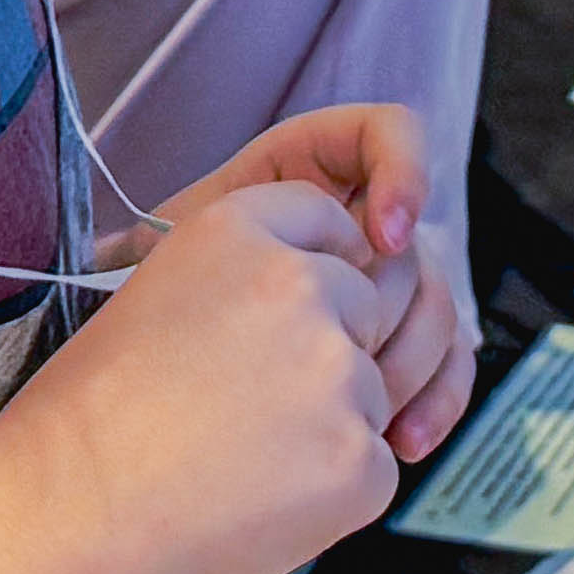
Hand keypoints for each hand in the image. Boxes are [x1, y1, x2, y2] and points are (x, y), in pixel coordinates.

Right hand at [0, 182, 412, 573]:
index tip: (298, 308)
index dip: (320, 267)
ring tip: (234, 465)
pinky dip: (330, 496)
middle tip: (246, 410)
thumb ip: (239, 285)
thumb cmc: (86, 425)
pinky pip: (372, 468)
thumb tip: (308, 304)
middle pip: (363, 308)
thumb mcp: (153, 299)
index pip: (327, 220)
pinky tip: (254, 505)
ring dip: (325, 429)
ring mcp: (338, 374)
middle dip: (329, 353)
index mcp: (236, 231)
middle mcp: (299, 285)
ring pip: (370, 393)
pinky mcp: (360, 460)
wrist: (63, 523)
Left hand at [160, 104, 476, 463]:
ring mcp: (385, 286)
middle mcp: (357, 222)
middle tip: (351, 348)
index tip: (384, 236)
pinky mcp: (400, 344)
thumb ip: (171, 233)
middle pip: (415, 243)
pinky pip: (447, 363)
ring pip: (437, 307)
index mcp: (306, 172)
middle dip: (388, 304)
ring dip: (411, 363)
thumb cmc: (165, 295)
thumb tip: (125, 246)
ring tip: (366, 410)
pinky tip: (404, 439)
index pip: (387, 134)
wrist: (171, 367)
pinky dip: (436, 401)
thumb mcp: (166, 254)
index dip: (402, 173)